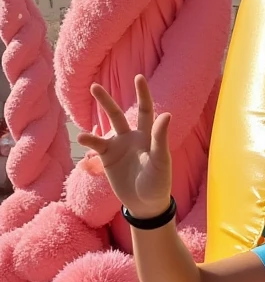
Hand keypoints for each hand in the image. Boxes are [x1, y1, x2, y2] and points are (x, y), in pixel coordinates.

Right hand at [77, 75, 172, 219]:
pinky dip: (88, 140)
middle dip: (106, 100)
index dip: (142, 94)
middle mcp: (131, 137)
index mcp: (147, 136)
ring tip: (85, 104)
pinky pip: (96, 146)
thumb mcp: (161, 161)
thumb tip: (165, 114)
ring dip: (96, 114)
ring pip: (105, 126)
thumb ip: (160, 138)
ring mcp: (118, 147)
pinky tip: (82, 136)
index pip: (145, 110)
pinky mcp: (107, 159)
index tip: (138, 77)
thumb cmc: (158, 182)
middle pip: (117, 114)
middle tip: (95, 86)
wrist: (145, 204)